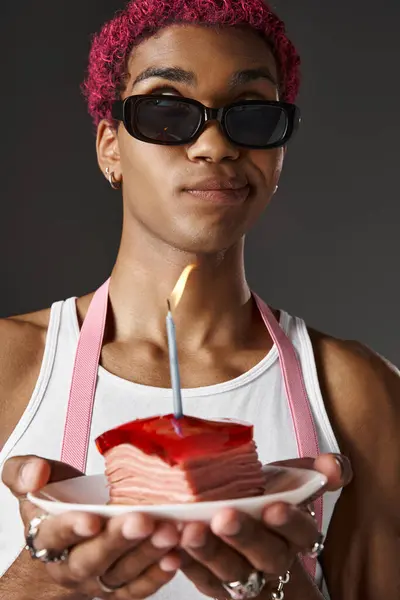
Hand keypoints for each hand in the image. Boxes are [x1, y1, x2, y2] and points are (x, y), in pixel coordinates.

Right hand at [2, 455, 180, 598]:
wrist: (66, 535)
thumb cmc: (55, 501)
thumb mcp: (34, 480)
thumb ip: (24, 471)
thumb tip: (35, 473)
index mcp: (46, 535)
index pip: (55, 535)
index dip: (73, 527)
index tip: (92, 518)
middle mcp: (71, 563)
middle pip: (92, 558)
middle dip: (118, 540)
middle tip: (142, 521)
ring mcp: (98, 578)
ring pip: (121, 572)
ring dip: (147, 554)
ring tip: (168, 533)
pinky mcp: (121, 586)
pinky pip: (138, 587)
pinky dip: (158, 575)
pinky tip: (175, 556)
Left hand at [179, 452, 351, 598]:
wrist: (249, 534)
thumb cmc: (269, 500)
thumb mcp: (294, 482)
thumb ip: (316, 472)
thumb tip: (332, 466)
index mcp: (297, 535)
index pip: (302, 533)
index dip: (290, 522)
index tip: (273, 507)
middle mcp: (274, 559)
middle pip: (265, 555)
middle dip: (245, 537)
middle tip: (224, 517)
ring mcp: (244, 575)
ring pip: (229, 570)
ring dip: (210, 552)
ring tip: (190, 531)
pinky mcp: (214, 584)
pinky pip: (199, 577)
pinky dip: (185, 563)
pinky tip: (171, 546)